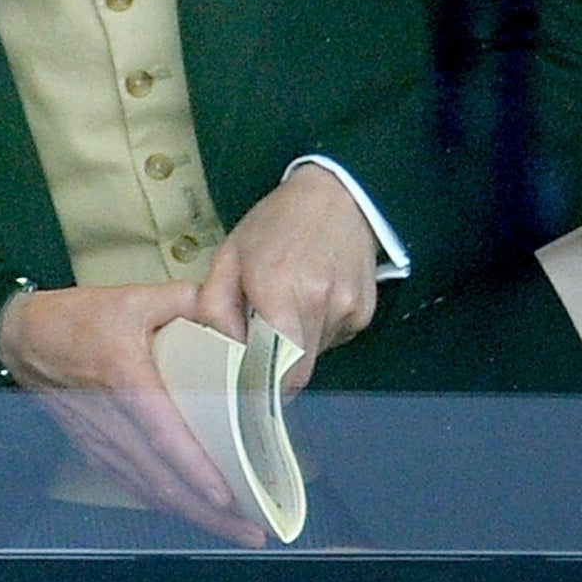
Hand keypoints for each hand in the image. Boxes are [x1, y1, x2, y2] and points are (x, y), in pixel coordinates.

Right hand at [0, 281, 267, 547]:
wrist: (22, 338)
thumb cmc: (76, 318)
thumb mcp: (132, 297)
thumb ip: (187, 300)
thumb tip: (234, 315)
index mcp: (123, 378)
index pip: (162, 433)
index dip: (194, 468)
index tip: (226, 496)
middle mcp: (110, 419)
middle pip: (161, 479)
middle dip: (208, 511)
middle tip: (252, 531)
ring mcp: (99, 441)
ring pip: (149, 490)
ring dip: (192, 514)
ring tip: (233, 530)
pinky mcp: (93, 451)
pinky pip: (132, 485)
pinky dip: (165, 503)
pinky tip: (191, 512)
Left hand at [190, 164, 377, 391]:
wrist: (336, 196)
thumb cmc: (276, 224)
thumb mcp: (229, 255)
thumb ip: (215, 306)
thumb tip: (220, 351)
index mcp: (279, 290)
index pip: (278, 370)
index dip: (261, 385)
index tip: (245, 384)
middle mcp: (320, 304)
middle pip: (298, 371)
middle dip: (275, 368)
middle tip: (258, 345)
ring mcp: (349, 310)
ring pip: (315, 355)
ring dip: (297, 345)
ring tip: (287, 305)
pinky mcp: (366, 312)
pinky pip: (334, 339)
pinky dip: (317, 331)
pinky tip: (310, 299)